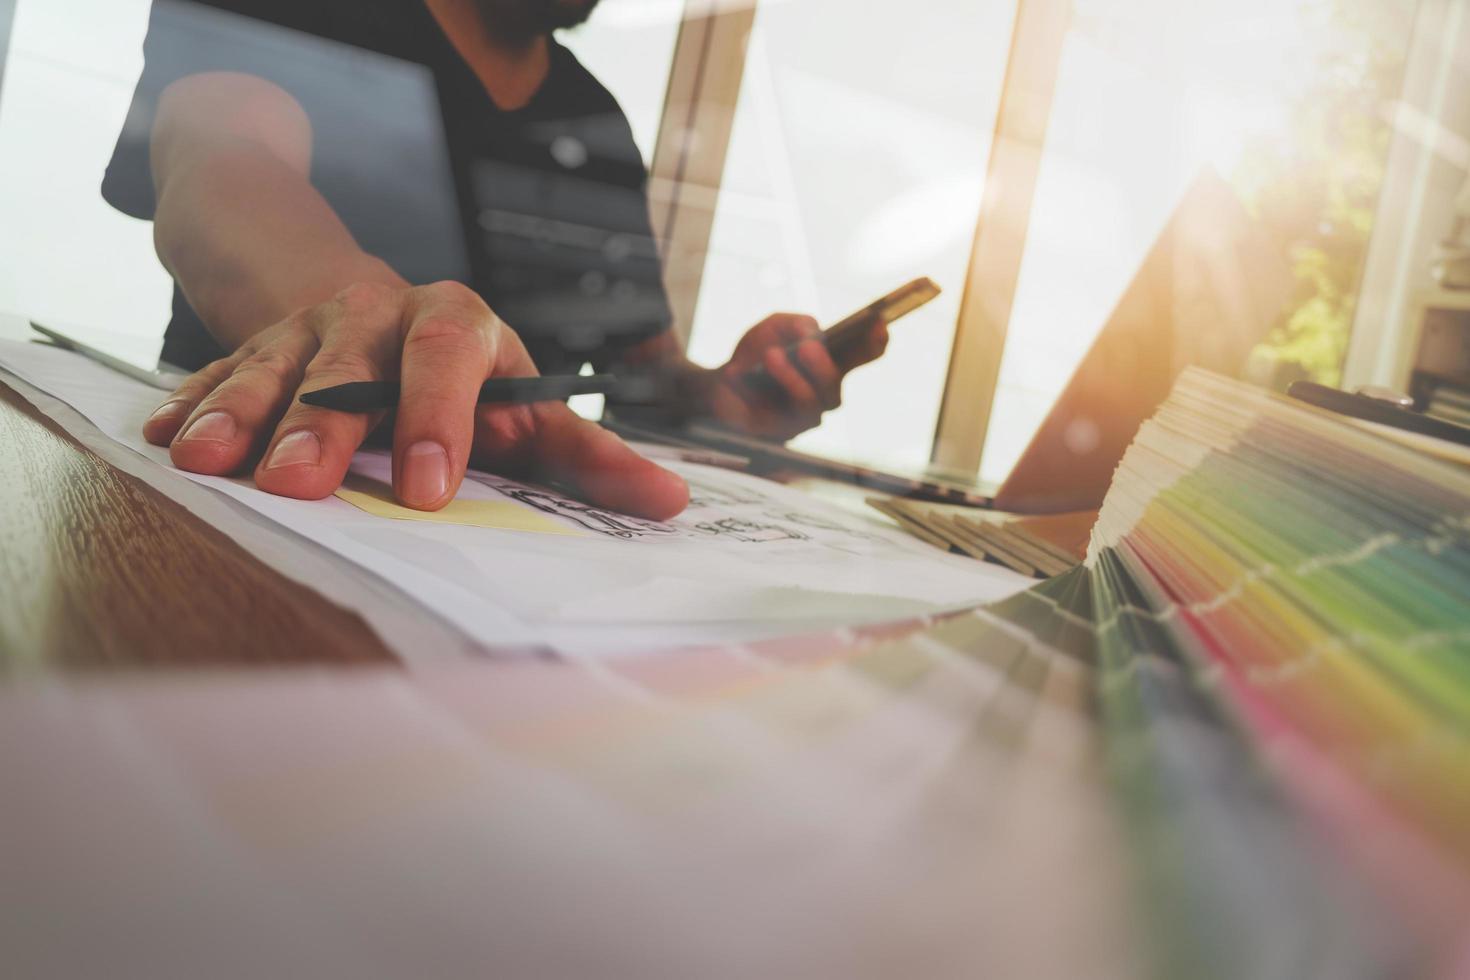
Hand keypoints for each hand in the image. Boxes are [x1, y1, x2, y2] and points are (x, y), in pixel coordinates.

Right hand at [142, 281, 689, 518]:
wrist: (380, 307)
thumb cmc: (468, 379)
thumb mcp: (528, 407)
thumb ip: (590, 457)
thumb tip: (674, 502)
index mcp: (456, 325)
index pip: (450, 356)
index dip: (438, 417)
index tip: (428, 489)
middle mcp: (378, 315)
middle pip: (346, 360)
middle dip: (321, 422)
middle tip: (299, 483)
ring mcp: (307, 328)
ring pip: (270, 365)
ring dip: (240, 414)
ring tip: (208, 461)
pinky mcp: (253, 348)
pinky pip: (215, 372)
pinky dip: (192, 406)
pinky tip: (164, 442)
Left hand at [705, 312, 888, 440]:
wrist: (719, 384)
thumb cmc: (754, 356)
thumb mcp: (773, 327)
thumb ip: (795, 324)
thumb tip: (812, 332)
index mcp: (828, 366)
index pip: (860, 358)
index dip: (874, 344)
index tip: (880, 325)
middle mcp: (821, 394)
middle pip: (836, 388)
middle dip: (824, 368)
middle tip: (809, 347)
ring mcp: (803, 417)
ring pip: (813, 403)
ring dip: (792, 378)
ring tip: (772, 355)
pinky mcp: (778, 432)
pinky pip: (781, 415)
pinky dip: (764, 388)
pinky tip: (748, 370)